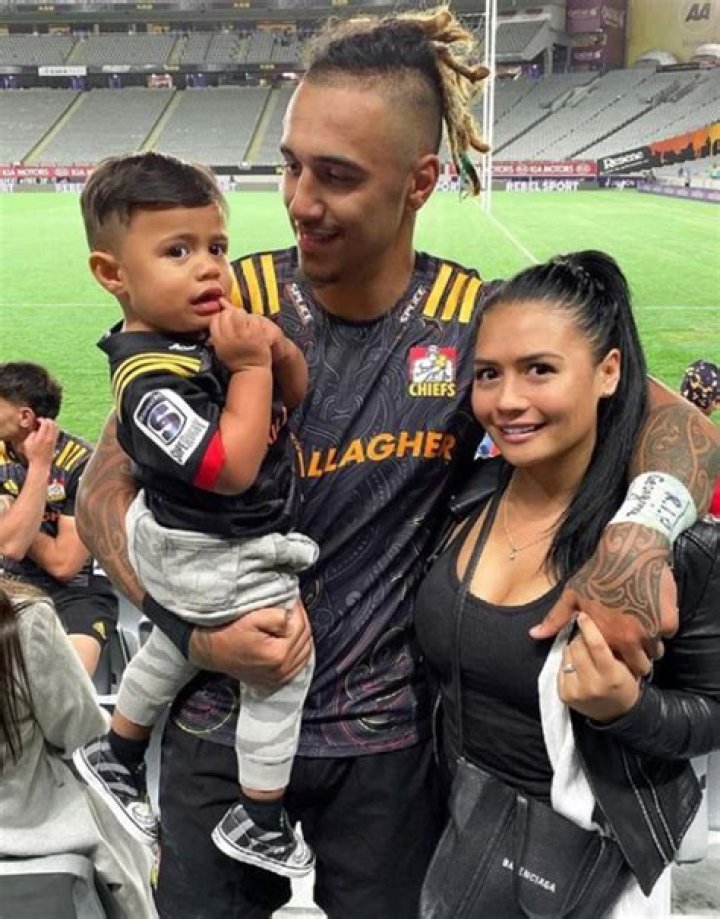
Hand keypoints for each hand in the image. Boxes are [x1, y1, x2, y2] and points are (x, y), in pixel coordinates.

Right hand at [23, 418, 58, 467]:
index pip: (45, 423)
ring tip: (45, 424)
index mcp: (41, 437)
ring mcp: (54, 439)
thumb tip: (36, 429)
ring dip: (51, 423)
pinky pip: (57, 431)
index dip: (41, 419)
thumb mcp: (27, 443)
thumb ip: (32, 434)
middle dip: (47, 419)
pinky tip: (49, 429)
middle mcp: (49, 437)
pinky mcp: (56, 442)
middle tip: (41, 420)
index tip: (37, 420)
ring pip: (57, 426)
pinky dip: (54, 427)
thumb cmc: (32, 454)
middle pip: (52, 423)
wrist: (41, 463)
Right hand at [188, 600, 312, 688]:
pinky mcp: (276, 681)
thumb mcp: (251, 618)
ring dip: (300, 635)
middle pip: (305, 639)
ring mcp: (280, 678)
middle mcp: (282, 670)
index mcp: (278, 654)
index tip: (289, 598)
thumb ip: (277, 616)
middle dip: (299, 620)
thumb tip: (292, 614)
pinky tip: (288, 639)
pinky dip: (298, 651)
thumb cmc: (227, 632)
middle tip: (289, 607)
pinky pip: (299, 664)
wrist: (209, 651)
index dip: (296, 608)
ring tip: (288, 621)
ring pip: (306, 651)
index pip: (301, 625)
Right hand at [209, 303, 271, 372]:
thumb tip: (218, 311)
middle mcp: (228, 337)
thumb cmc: (236, 360)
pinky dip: (255, 321)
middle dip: (232, 314)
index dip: (222, 316)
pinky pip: (253, 319)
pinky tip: (256, 328)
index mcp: (218, 340)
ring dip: (244, 315)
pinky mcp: (256, 335)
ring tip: (247, 323)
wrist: (251, 371)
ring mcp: (242, 335)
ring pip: (239, 313)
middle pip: (226, 314)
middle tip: (239, 320)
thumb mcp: (221, 348)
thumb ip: (218, 332)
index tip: (228, 321)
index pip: (215, 318)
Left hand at [530, 523, 677, 677]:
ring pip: (655, 651)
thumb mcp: (572, 594)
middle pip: (639, 665)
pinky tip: (652, 611)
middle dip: (635, 657)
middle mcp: (628, 639)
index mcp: (604, 638)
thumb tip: (534, 635)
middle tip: (631, 641)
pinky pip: (667, 633)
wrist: (630, 549)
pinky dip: (662, 626)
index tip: (613, 649)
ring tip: (641, 626)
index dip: (613, 659)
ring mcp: (651, 631)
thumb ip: (555, 619)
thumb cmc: (598, 572)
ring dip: (649, 643)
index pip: (612, 665)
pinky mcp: (669, 622)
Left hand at [558, 613, 639, 722]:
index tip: (583, 615)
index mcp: (611, 675)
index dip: (588, 627)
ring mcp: (576, 691)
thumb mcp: (626, 665)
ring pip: (567, 654)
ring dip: (573, 647)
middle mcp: (592, 684)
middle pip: (578, 647)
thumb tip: (592, 623)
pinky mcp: (564, 695)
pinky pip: (561, 666)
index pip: (596, 645)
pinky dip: (567, 660)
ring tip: (583, 650)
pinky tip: (577, 663)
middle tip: (586, 636)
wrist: (617, 715)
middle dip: (581, 637)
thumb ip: (611, 647)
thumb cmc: (624, 683)